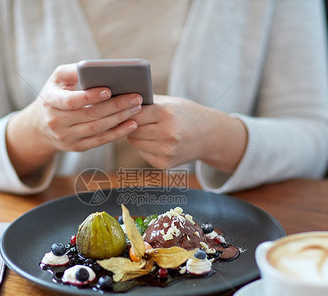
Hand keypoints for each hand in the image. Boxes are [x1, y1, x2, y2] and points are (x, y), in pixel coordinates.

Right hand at [7, 63, 142, 176]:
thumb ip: (75, 70)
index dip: (90, 97)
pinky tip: (132, 124)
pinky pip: (100, 141)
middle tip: (135, 97)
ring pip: (97, 129)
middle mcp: (56, 122)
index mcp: (50, 101)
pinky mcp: (76, 147)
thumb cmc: (56, 94)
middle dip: (115, 106)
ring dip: (120, 119)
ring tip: (136, 108)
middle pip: (90, 115)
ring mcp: (66, 137)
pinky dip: (118, 133)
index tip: (109, 90)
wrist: (41, 125)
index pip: (71, 101)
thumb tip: (99, 67)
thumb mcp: (58, 79)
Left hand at [127, 95, 246, 172]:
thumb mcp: (169, 102)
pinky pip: (142, 152)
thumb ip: (146, 102)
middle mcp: (167, 134)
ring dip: (135, 135)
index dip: (127, 111)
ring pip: (134, 142)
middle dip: (130, 124)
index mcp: (167, 113)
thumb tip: (118, 101)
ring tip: (145, 128)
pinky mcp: (164, 163)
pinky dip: (144, 146)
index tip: (122, 108)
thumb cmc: (184, 113)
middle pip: (132, 129)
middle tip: (132, 118)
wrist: (209, 135)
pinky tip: (155, 140)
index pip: (134, 113)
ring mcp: (166, 151)